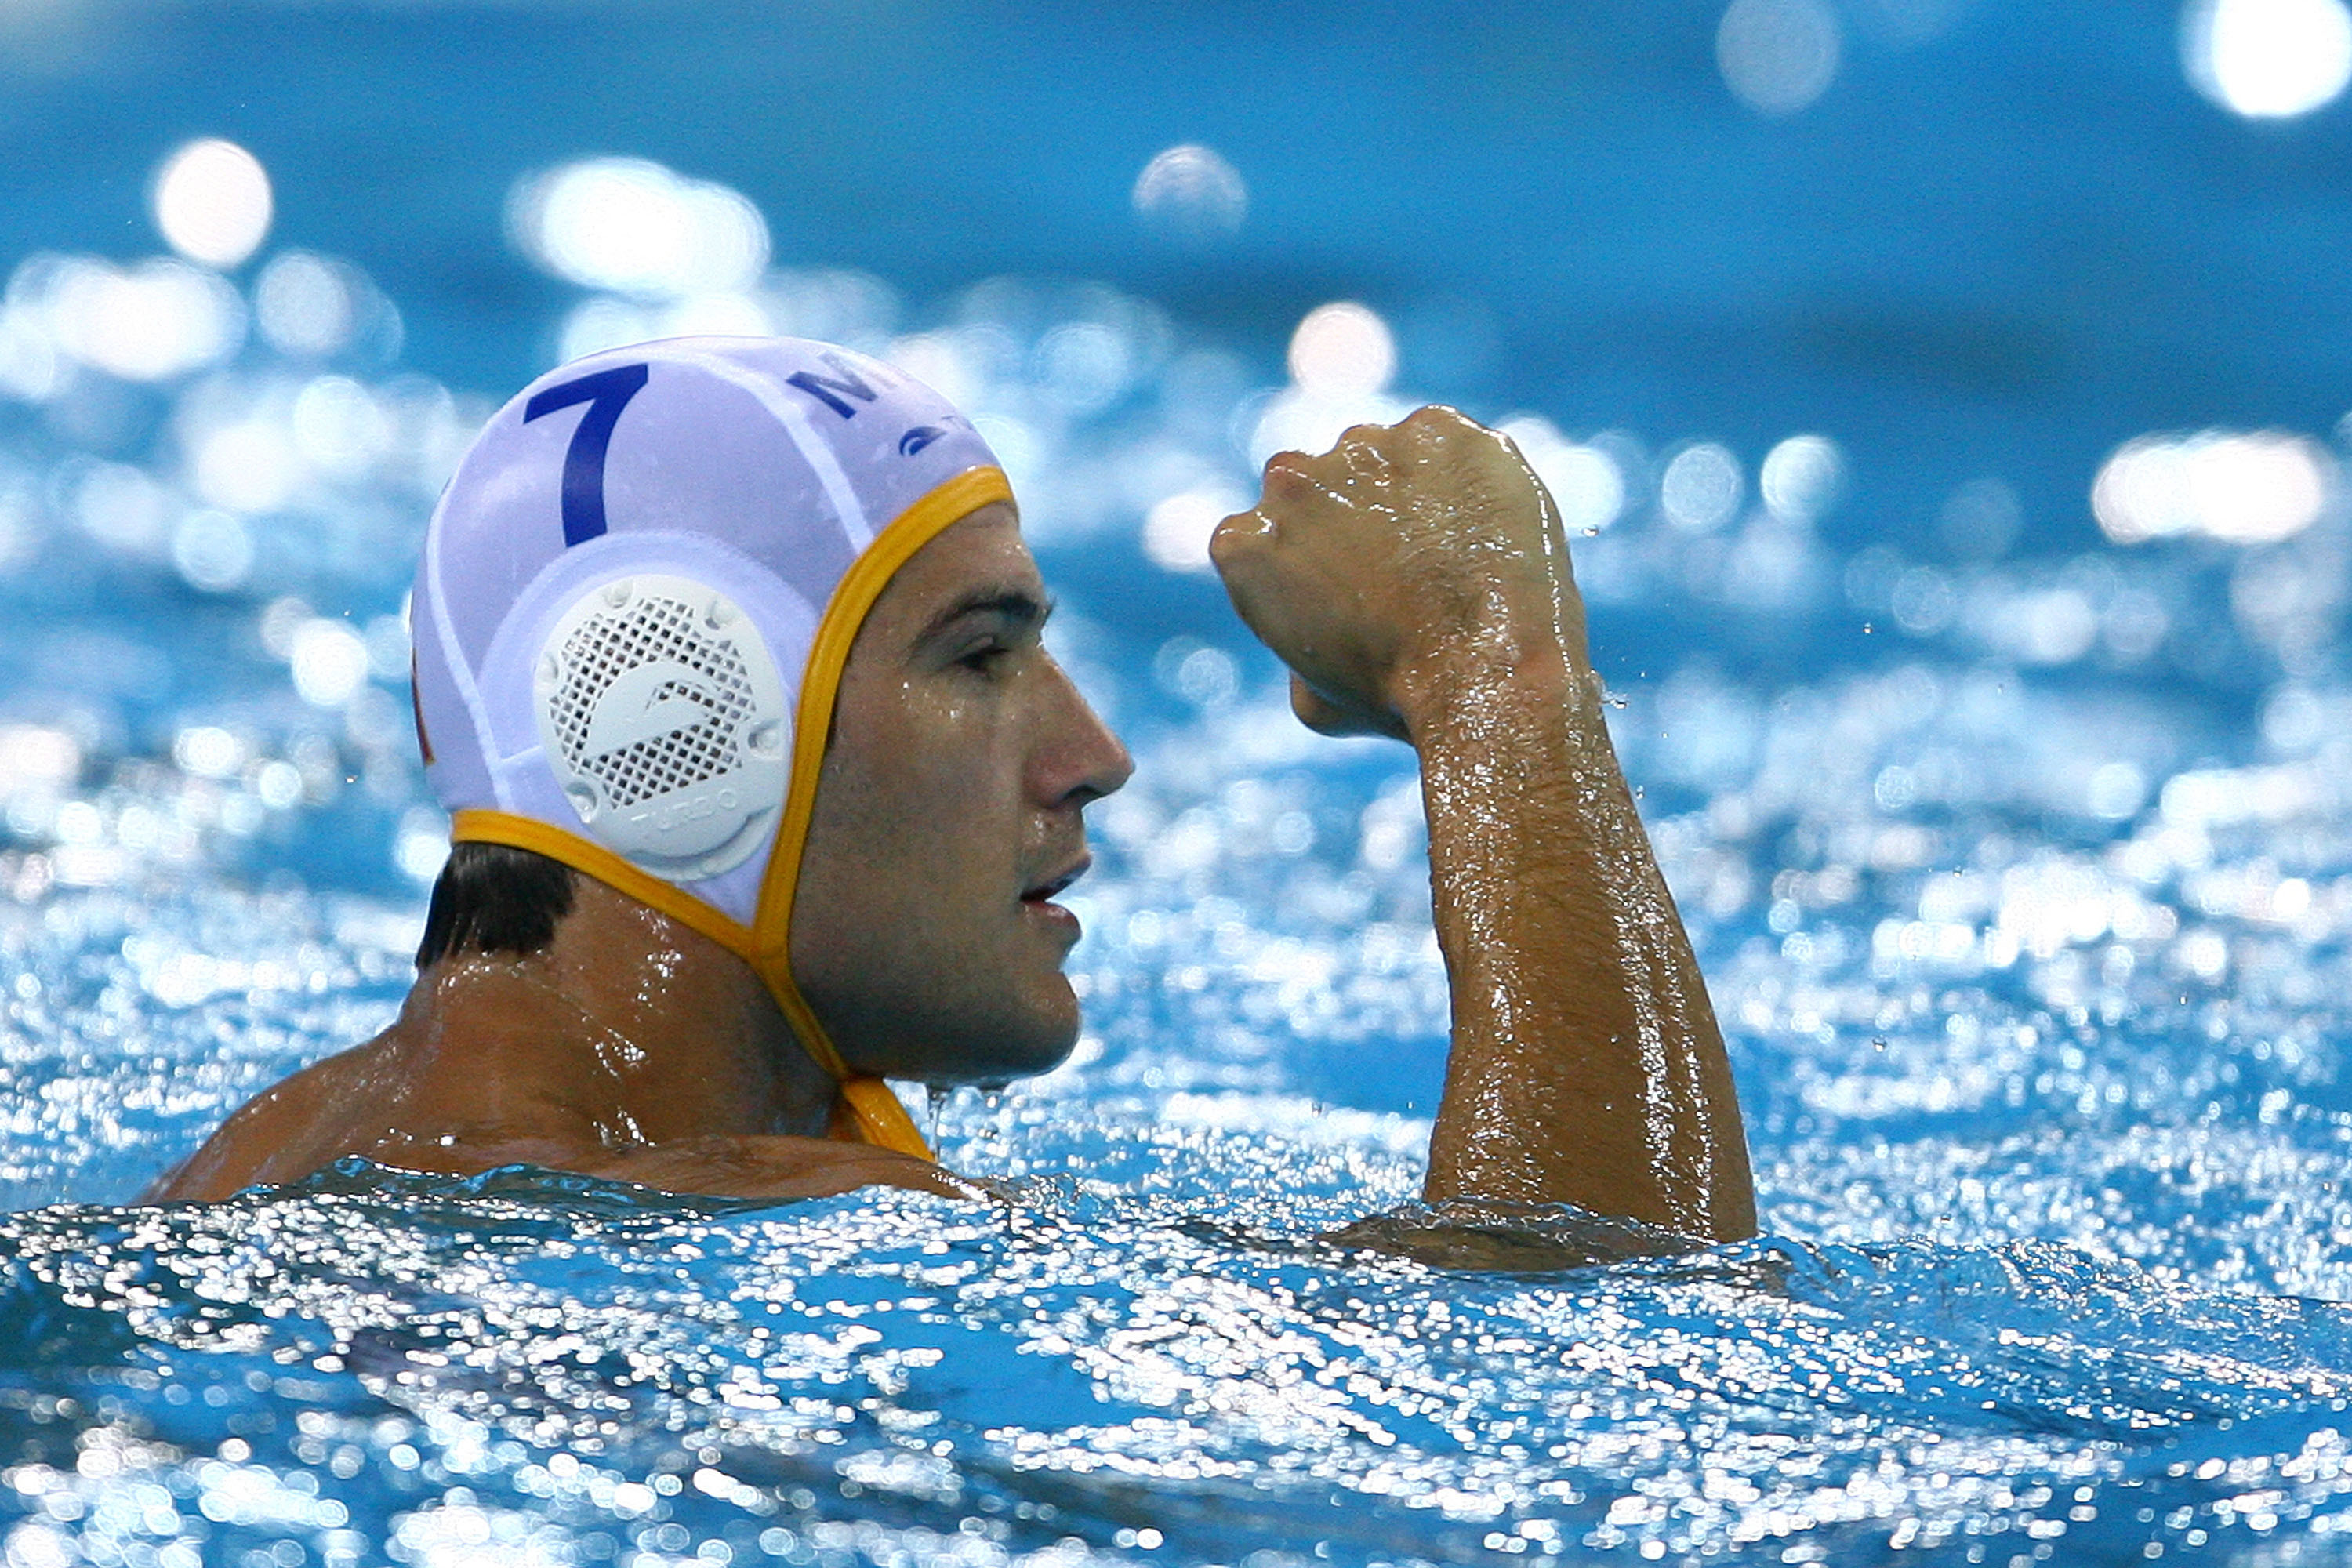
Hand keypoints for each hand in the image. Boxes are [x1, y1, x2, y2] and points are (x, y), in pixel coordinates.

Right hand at [1209, 407, 1589, 740]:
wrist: (1485, 672)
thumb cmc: (1399, 699)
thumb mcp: (1316, 700)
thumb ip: (1298, 642)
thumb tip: (1325, 622)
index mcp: (1243, 543)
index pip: (1264, 537)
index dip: (1310, 565)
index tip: (1350, 592)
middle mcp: (1289, 480)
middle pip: (1317, 485)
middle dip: (1351, 517)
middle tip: (1404, 569)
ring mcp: (1364, 446)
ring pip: (1381, 457)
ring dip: (1405, 489)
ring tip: (1452, 554)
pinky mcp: (1437, 429)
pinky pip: (1447, 443)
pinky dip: (1464, 476)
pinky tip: (1483, 529)